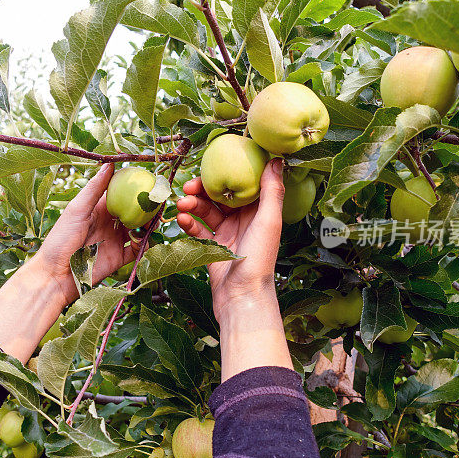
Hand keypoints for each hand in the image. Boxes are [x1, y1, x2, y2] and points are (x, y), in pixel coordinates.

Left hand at [35, 163, 139, 303]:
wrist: (56, 275)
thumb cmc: (60, 239)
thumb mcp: (77, 210)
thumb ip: (94, 189)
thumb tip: (110, 163)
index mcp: (99, 208)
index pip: (121, 192)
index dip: (135, 185)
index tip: (149, 179)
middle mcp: (110, 222)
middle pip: (135, 210)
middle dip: (147, 206)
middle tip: (159, 200)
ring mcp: (116, 240)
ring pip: (140, 229)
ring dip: (149, 224)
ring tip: (153, 221)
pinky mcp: (120, 258)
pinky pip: (139, 250)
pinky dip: (144, 244)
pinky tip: (143, 241)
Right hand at [176, 158, 291, 377]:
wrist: (242, 298)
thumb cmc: (259, 260)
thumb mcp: (268, 221)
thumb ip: (271, 191)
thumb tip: (277, 159)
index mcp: (258, 211)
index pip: (242, 183)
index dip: (227, 171)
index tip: (211, 163)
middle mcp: (243, 220)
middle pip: (220, 195)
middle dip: (203, 189)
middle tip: (189, 186)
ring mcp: (227, 233)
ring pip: (206, 211)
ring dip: (192, 205)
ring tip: (182, 205)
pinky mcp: (212, 247)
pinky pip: (198, 229)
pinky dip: (189, 223)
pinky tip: (181, 220)